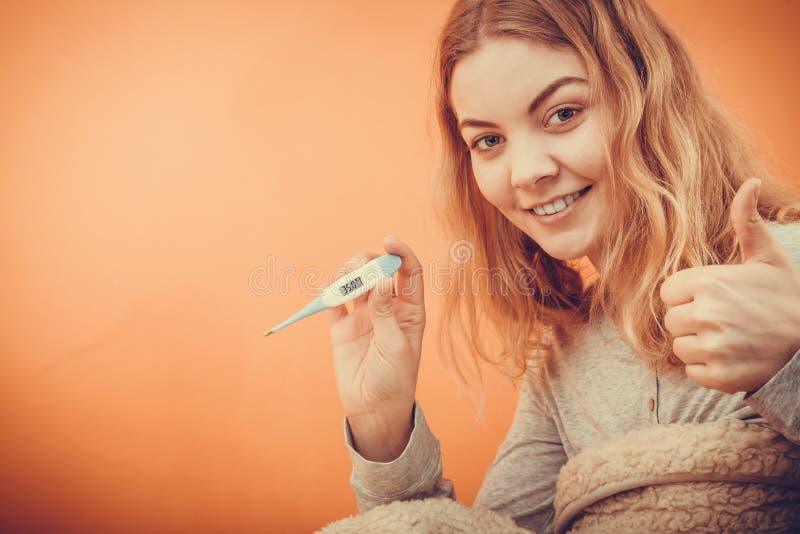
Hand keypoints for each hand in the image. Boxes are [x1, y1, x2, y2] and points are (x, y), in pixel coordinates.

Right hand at [325, 236, 425, 431]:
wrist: (374, 409)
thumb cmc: (395, 379)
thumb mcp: (395, 347)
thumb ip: (385, 314)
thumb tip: (379, 281)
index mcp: (409, 310)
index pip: (409, 271)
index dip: (400, 252)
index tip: (388, 240)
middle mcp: (386, 307)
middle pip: (378, 271)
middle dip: (368, 261)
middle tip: (358, 268)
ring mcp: (363, 316)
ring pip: (355, 282)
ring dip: (347, 273)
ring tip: (342, 278)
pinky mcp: (341, 327)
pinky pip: (334, 303)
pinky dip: (328, 293)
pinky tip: (327, 292)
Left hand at [660, 178, 799, 393]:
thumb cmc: (784, 296)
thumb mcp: (767, 257)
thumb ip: (746, 222)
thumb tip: (750, 182)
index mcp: (708, 282)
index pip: (668, 293)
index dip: (687, 297)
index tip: (714, 298)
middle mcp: (706, 314)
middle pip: (671, 320)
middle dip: (692, 321)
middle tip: (724, 320)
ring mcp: (712, 346)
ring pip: (679, 347)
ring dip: (698, 346)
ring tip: (730, 338)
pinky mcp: (719, 375)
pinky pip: (691, 371)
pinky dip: (708, 369)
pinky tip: (733, 357)